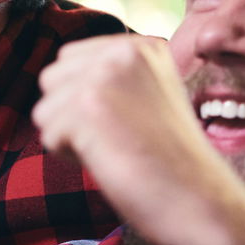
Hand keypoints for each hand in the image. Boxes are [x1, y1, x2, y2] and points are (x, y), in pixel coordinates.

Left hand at [32, 35, 236, 244]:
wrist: (199, 199)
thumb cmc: (170, 161)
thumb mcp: (145, 98)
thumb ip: (110, 79)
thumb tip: (53, 77)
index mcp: (141, 46)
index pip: (71, 59)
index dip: (84, 100)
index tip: (126, 123)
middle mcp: (123, 51)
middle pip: (52, 79)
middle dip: (70, 114)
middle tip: (117, 137)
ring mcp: (105, 75)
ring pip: (45, 109)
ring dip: (71, 138)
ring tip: (115, 148)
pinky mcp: (88, 104)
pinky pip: (48, 135)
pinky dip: (72, 157)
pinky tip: (111, 160)